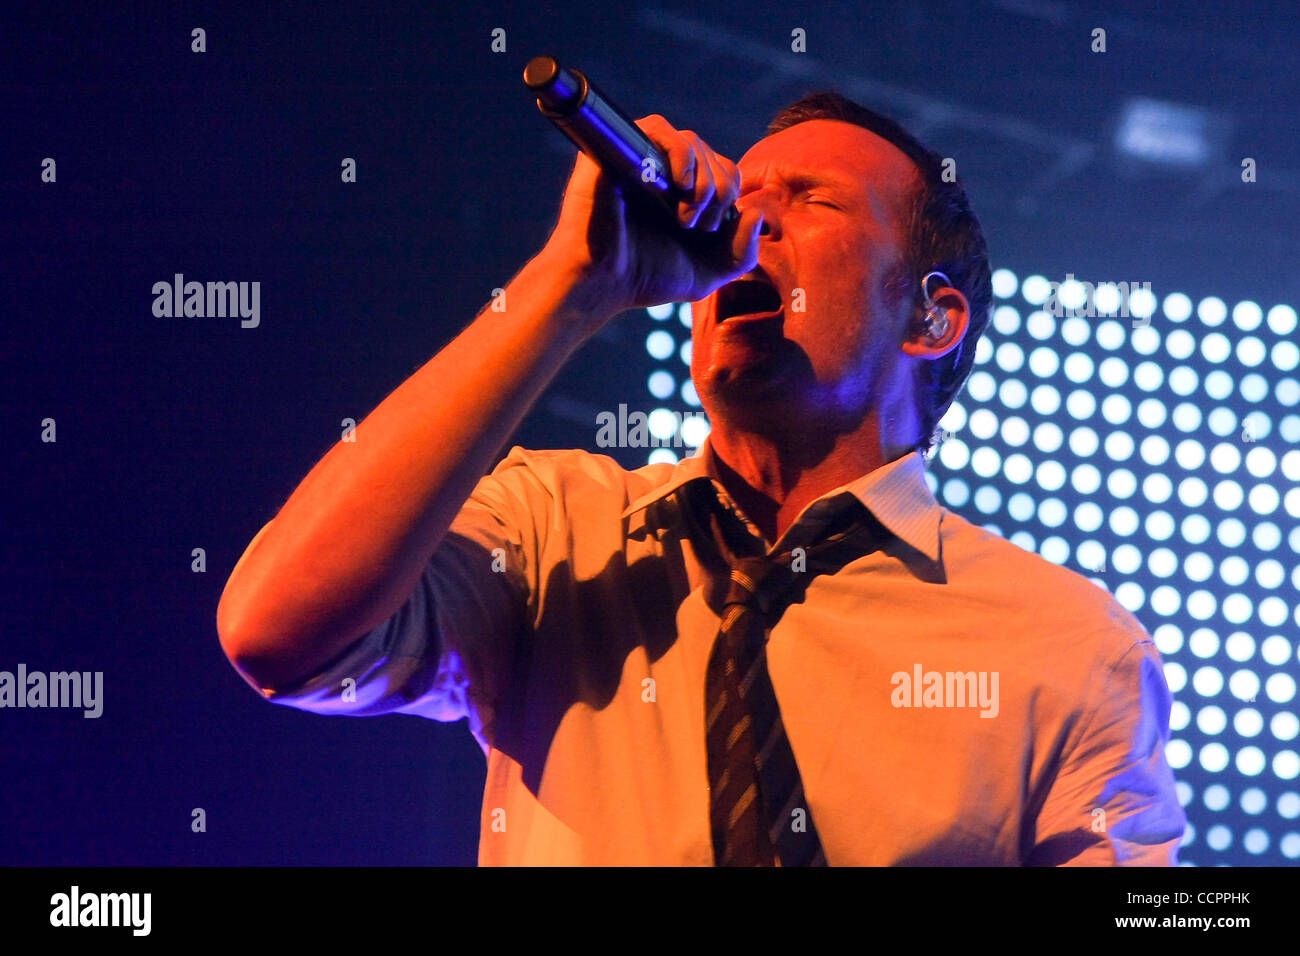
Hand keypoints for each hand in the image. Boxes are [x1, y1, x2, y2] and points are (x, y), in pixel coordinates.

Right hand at [539, 114, 765, 324]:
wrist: (603, 281)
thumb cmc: (648, 278)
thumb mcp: (709, 274)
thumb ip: (744, 254)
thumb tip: (756, 212)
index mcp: (684, 194)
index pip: (726, 172)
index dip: (730, 196)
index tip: (711, 232)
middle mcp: (664, 171)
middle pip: (714, 156)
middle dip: (718, 194)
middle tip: (696, 228)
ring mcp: (641, 157)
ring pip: (692, 141)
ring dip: (702, 181)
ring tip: (684, 216)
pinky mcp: (618, 149)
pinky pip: (659, 128)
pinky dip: (681, 153)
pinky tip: (681, 184)